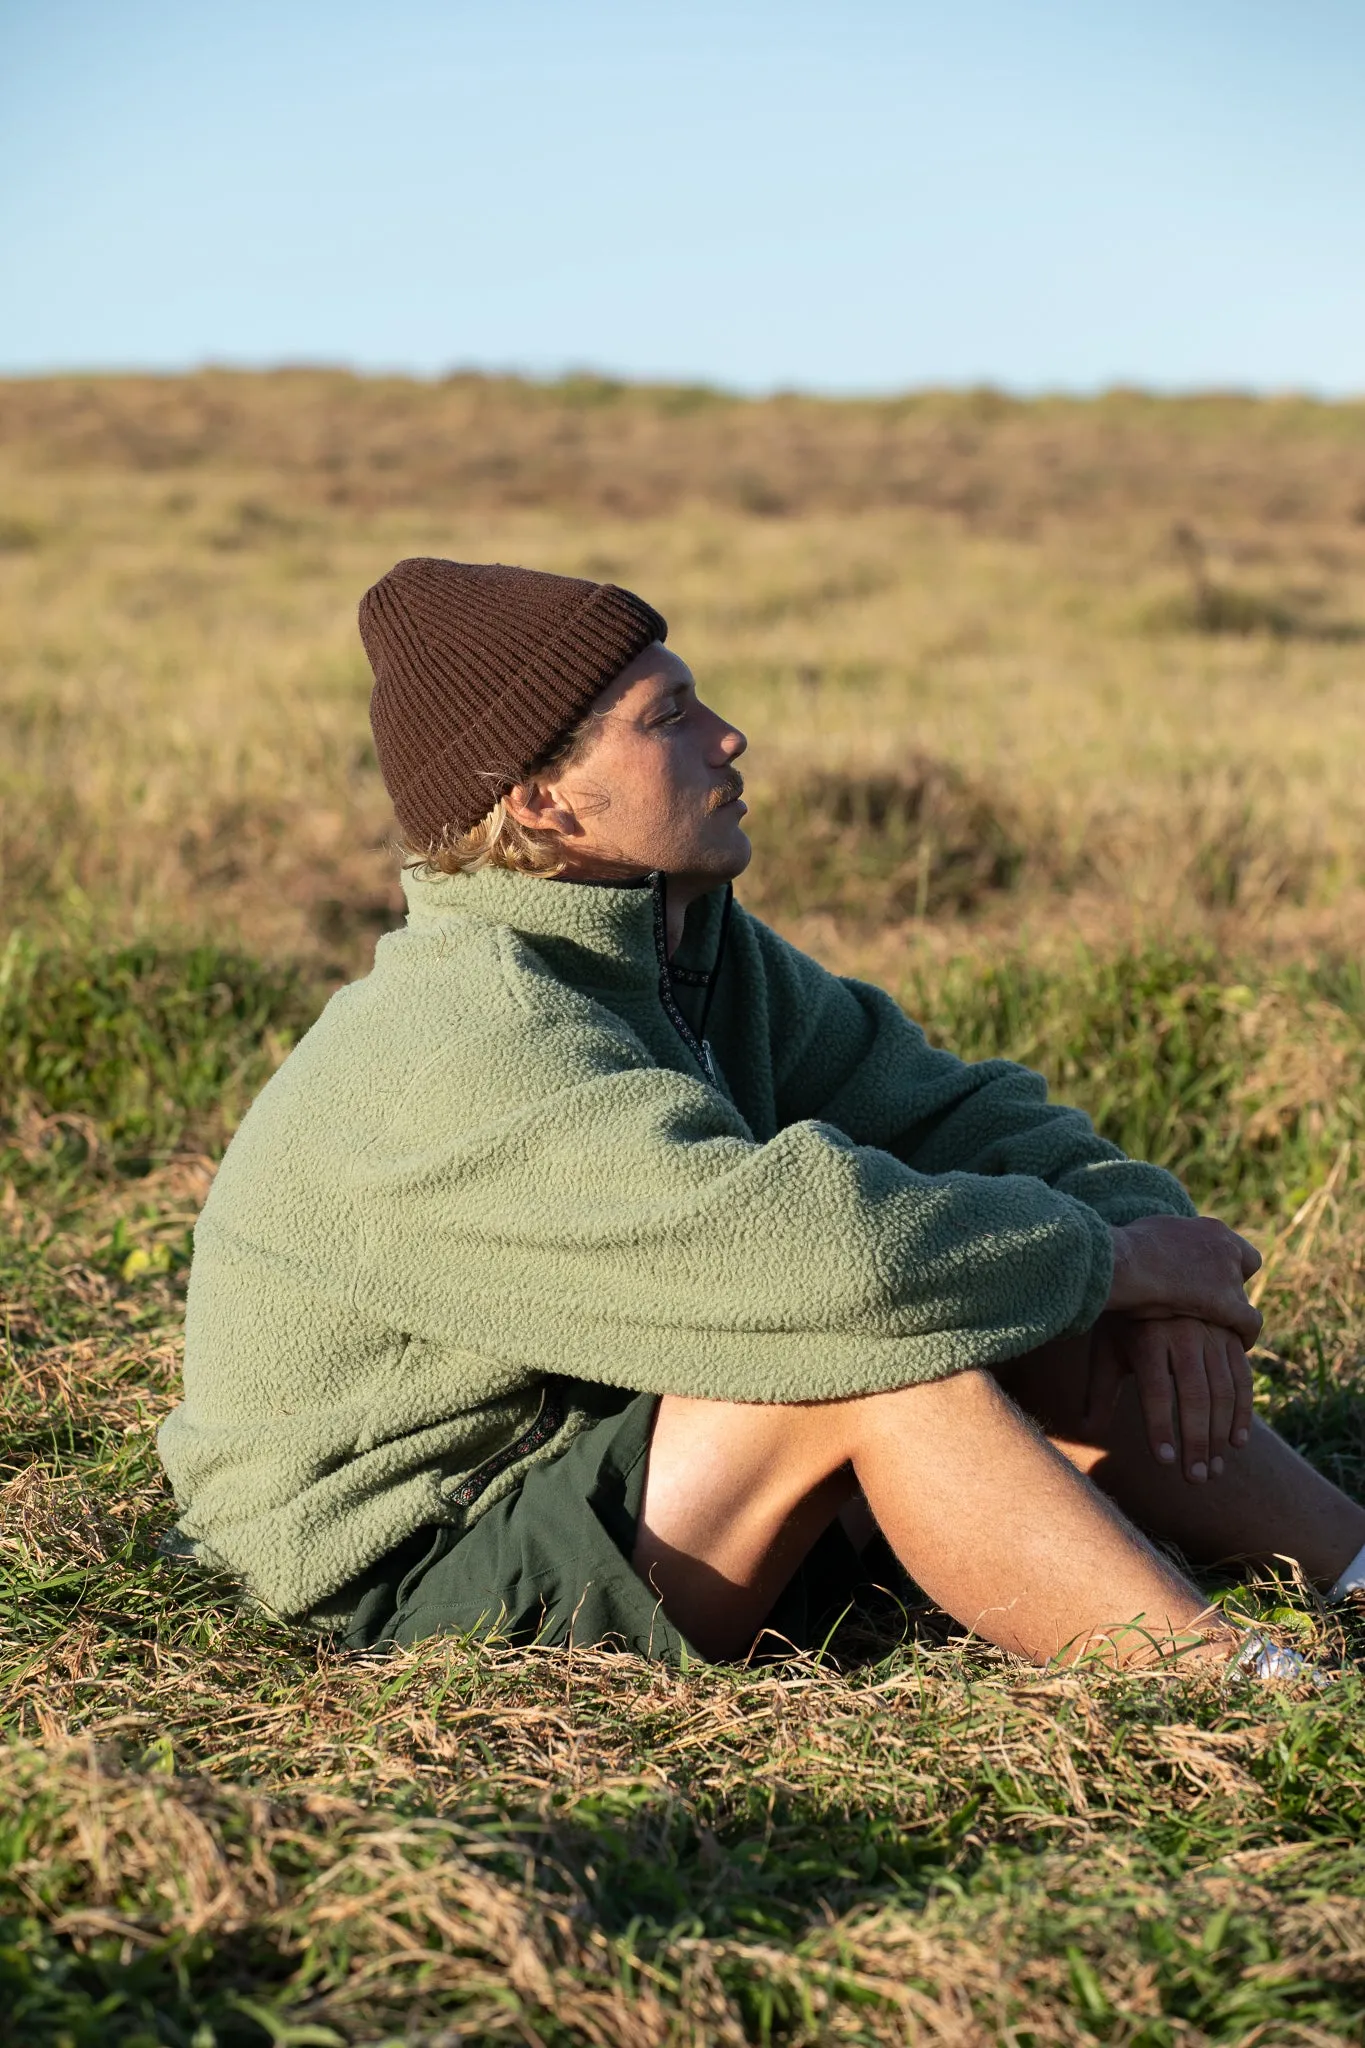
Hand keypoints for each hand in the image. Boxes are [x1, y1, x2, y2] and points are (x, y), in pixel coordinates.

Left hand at [1083, 1313, 1254, 1482]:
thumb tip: (1087, 1431)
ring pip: (1223, 1391)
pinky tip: (1236, 1443)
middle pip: (1194, 1396)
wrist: (1155, 1273)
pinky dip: (1242, 1413)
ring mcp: (1212, 1334)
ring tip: (1213, 1470)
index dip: (1160, 1427)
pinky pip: (1242, 1379)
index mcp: (1148, 1338)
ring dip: (1220, 1435)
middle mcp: (1183, 1334)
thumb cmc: (1123, 1323)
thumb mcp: (1107, 1351)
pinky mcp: (1232, 1338)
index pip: (1156, 1390)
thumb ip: (1100, 1392)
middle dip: (1196, 1441)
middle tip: (1195, 1478)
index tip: (1165, 1462)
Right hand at [1106, 1215, 1262, 1350]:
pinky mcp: (1226, 1304)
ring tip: (1217, 1330)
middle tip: (1208, 1305)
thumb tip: (1160, 1244)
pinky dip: (1246, 1334)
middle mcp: (1226, 1249)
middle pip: (1241, 1275)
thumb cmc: (1128, 1248)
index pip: (1239, 1250)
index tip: (1213, 1279)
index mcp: (1211, 1229)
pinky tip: (1239, 1345)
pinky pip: (1249, 1323)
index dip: (1230, 1266)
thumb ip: (1170, 1239)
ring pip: (1243, 1300)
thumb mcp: (1154, 1229)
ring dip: (1230, 1313)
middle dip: (1227, 1290)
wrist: (1125, 1262)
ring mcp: (1228, 1277)